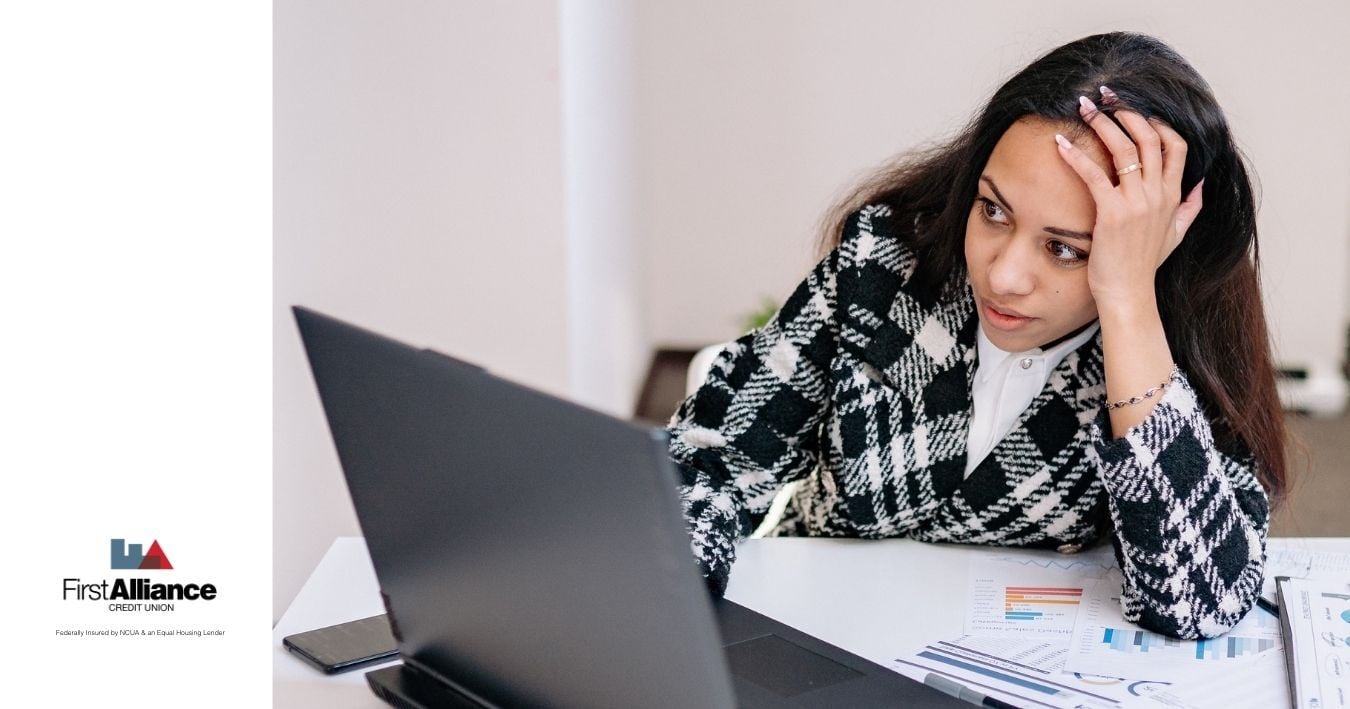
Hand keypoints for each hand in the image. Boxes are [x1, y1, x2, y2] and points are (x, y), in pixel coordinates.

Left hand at [1054, 87, 1202, 309]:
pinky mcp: (1112, 213)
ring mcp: (1137, 202)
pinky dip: (1075, 156)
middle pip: (1148, 138)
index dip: (1155, 122)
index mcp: (1173, 195)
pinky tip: (1059, 144)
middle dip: (1125, 111)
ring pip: (1123, 148)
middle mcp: (1158, 194)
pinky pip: (1094, 175)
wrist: (1129, 294)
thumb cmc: (1145, 266)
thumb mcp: (1176, 234)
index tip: (1134, 109)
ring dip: (1101, 123)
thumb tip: (1202, 185)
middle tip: (1103, 96)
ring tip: (1082, 108)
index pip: (1175, 145)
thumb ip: (1191, 207)